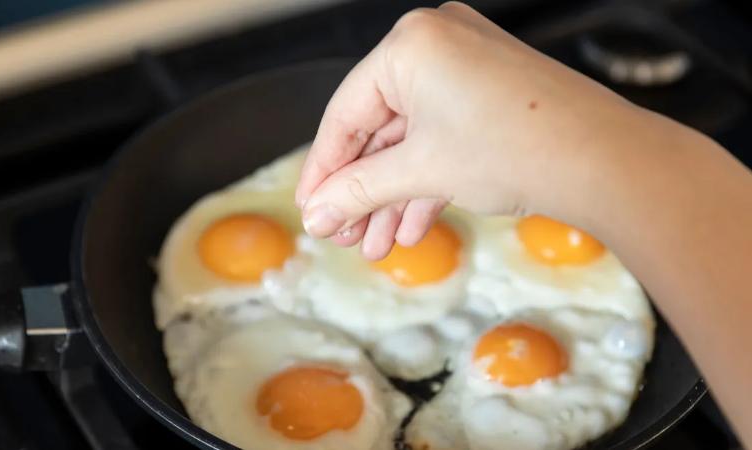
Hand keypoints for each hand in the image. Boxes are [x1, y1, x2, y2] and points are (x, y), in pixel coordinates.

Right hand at [295, 1, 646, 258]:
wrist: (607, 163)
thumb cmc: (517, 148)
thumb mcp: (421, 171)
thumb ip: (359, 191)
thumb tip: (317, 213)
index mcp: (411, 45)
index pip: (345, 113)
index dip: (323, 170)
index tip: (310, 209)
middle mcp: (437, 45)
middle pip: (378, 129)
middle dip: (363, 191)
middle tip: (344, 234)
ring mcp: (467, 68)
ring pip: (411, 140)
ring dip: (393, 196)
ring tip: (377, 245)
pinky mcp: (490, 95)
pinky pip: (443, 137)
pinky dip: (427, 182)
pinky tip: (412, 229)